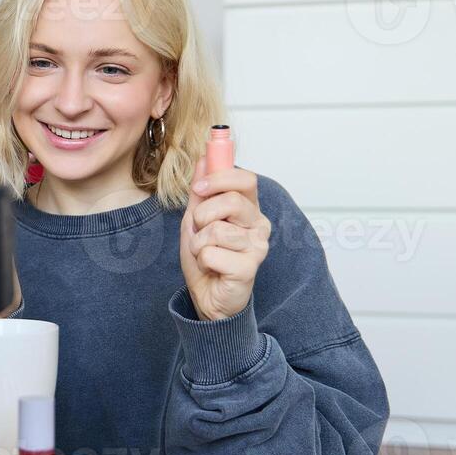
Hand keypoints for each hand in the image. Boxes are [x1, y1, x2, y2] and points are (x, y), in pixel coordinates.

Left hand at [180, 157, 270, 321]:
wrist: (208, 296)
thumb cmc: (207, 257)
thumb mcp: (197, 220)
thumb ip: (201, 192)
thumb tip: (203, 158)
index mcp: (249, 209)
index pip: (246, 179)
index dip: (221, 178)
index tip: (200, 187)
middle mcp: (259, 225)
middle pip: (231, 201)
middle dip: (203, 215)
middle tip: (199, 229)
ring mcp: (258, 246)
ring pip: (217, 229)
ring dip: (199, 242)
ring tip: (205, 253)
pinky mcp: (250, 267)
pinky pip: (212, 252)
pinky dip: (202, 260)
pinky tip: (212, 268)